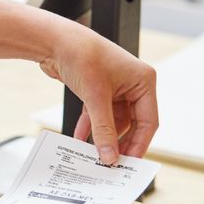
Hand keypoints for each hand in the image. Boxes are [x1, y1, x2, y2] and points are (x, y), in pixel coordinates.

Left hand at [40, 24, 158, 164]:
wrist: (55, 40)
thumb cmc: (82, 56)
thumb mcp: (96, 98)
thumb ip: (104, 130)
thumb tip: (110, 156)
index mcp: (144, 81)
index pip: (148, 121)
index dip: (139, 144)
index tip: (128, 164)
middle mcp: (133, 84)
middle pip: (132, 124)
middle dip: (120, 143)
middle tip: (111, 163)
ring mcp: (116, 87)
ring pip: (113, 121)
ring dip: (103, 137)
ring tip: (94, 155)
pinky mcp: (98, 90)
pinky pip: (98, 115)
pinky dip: (90, 127)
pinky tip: (81, 140)